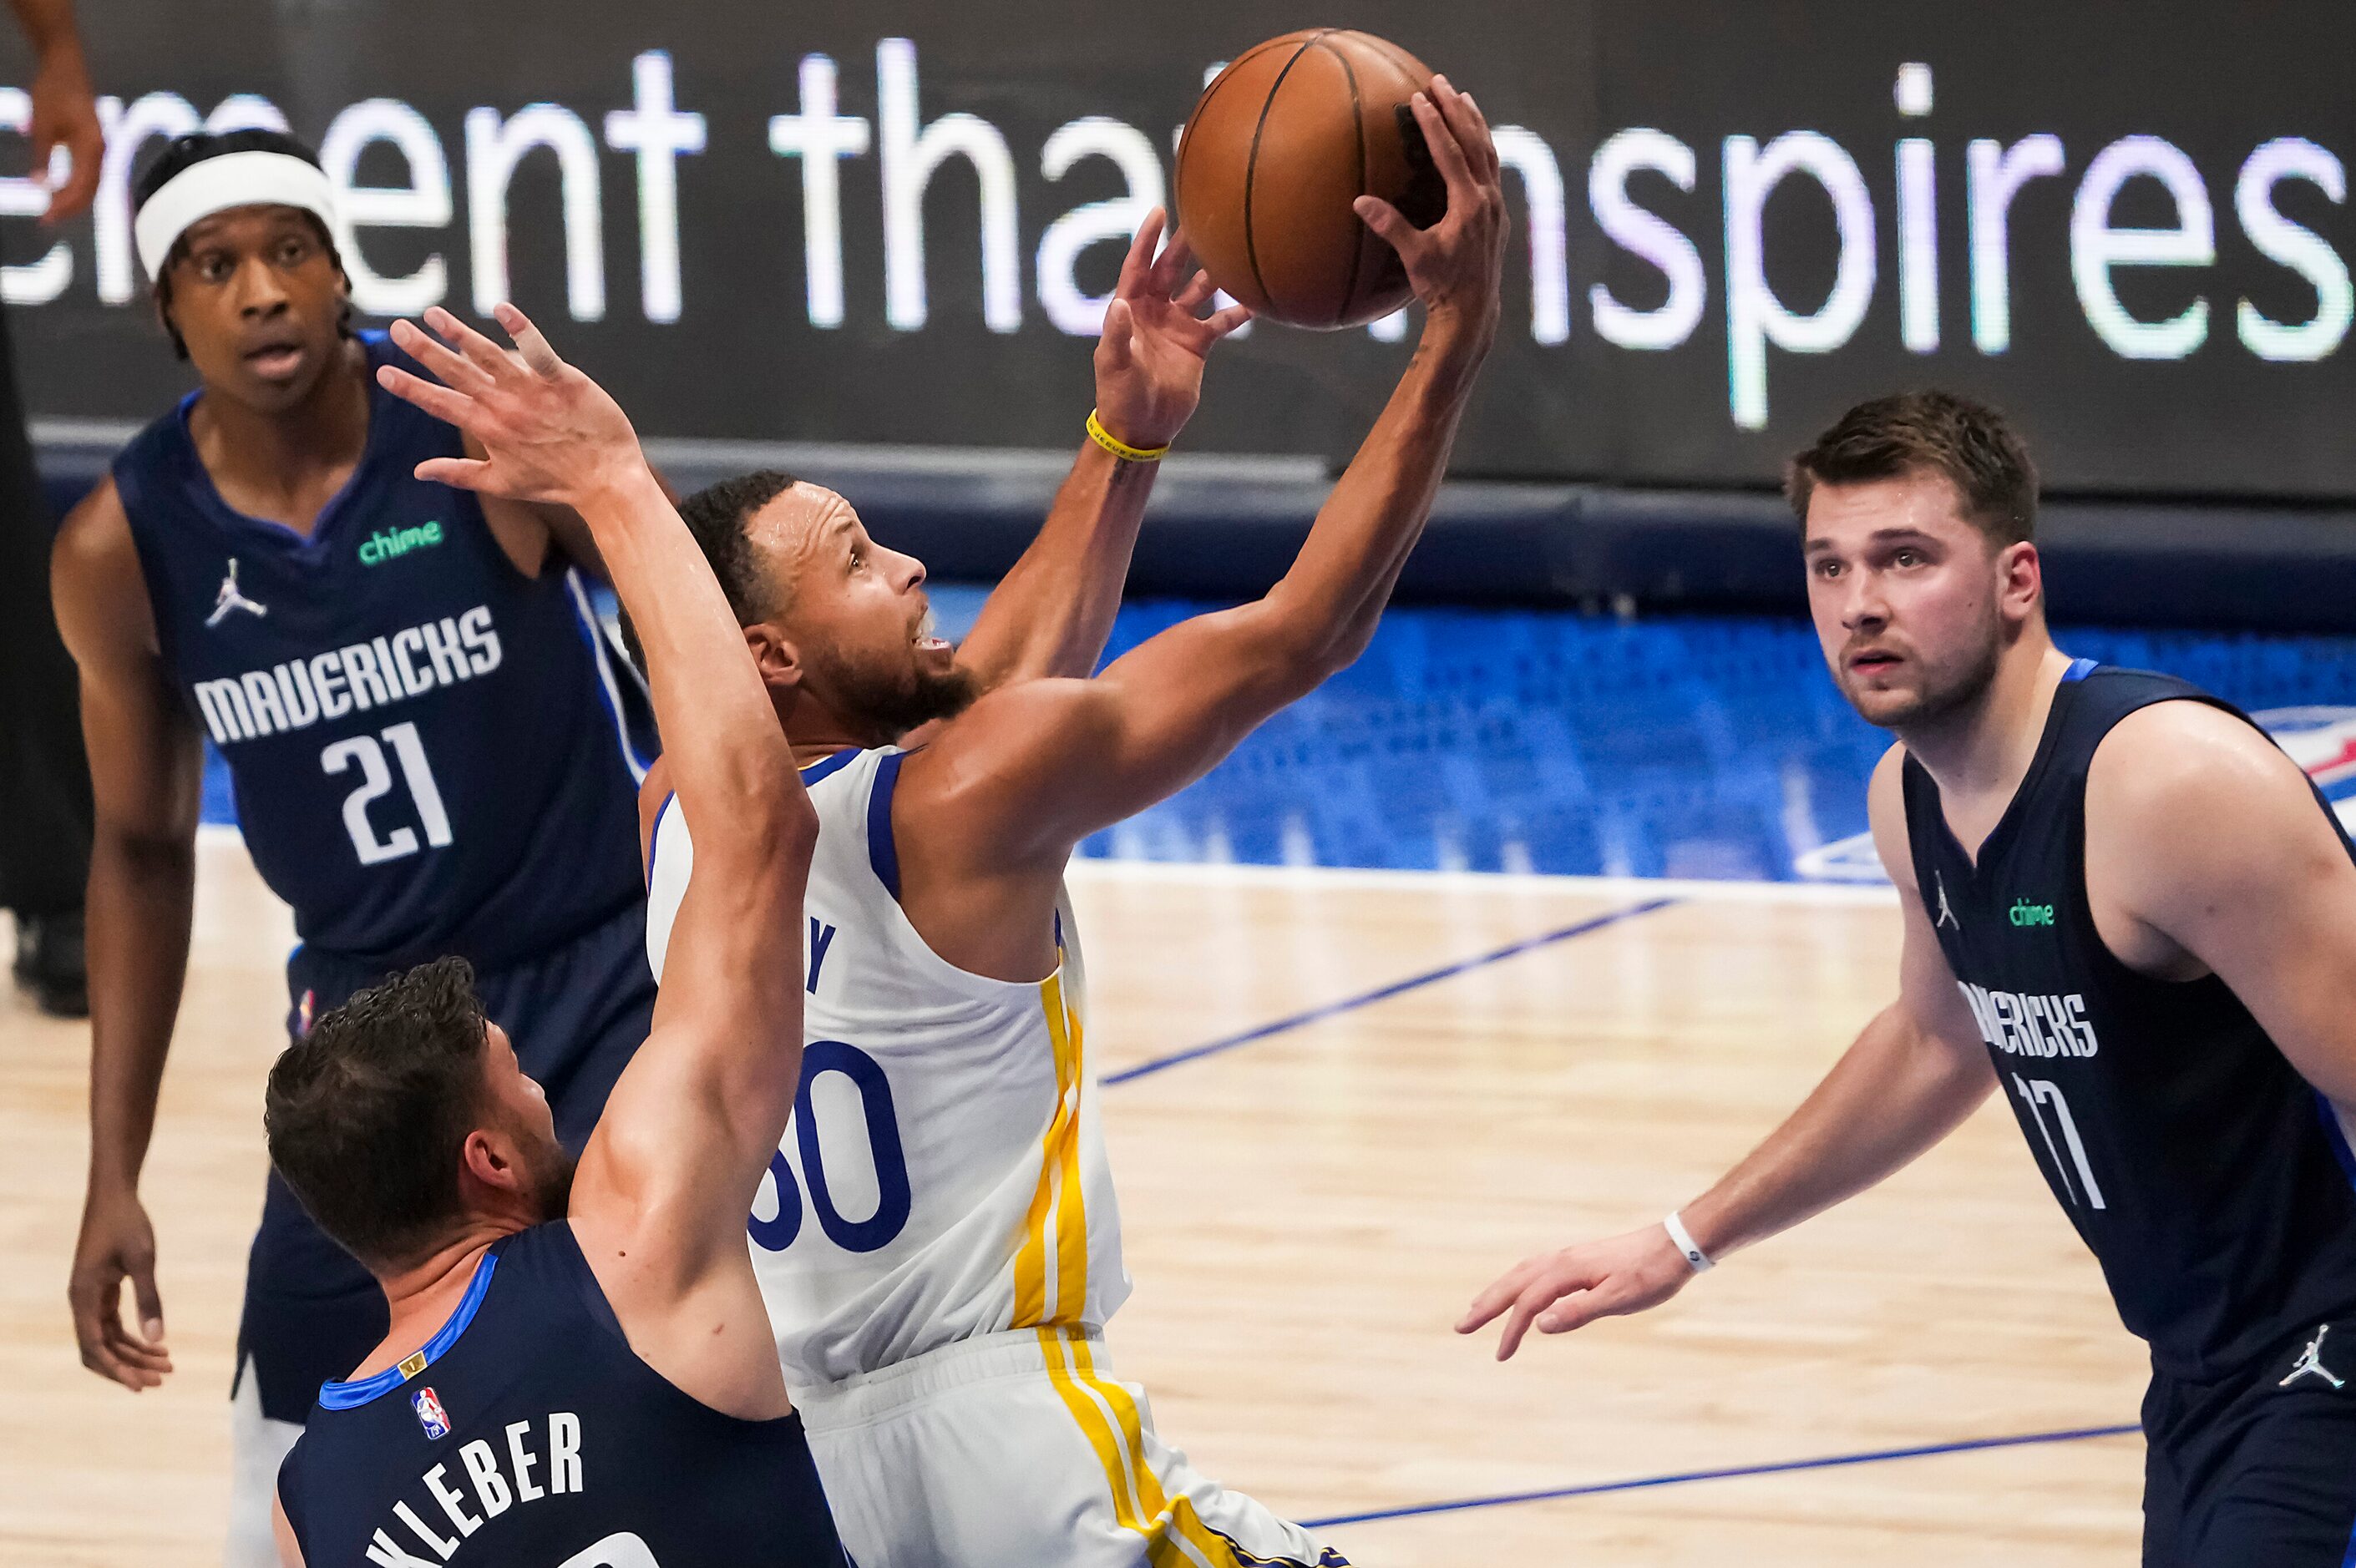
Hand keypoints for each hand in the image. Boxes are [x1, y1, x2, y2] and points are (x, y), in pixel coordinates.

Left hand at [28, 41, 99, 222]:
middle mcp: (101, 151)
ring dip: (74, 197)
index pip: (80, 187)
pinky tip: (62, 188)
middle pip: (90, 190)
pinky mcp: (94, 142)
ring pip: (91, 183)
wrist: (65, 66)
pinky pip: (90, 172)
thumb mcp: (42, 126)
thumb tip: (40, 184)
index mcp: (91, 148)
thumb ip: (42, 157)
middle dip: (69, 206)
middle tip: (47, 218)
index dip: (63, 205)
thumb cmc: (53, 92)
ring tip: (54, 207)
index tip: (45, 216)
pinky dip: (77, 185)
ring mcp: (100, 147)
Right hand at [69, 1185, 172, 1389]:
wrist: (114, 1195)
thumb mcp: (142, 1260)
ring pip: (109, 1339)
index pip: (95, 1347)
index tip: (141, 1385)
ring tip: (167, 1366)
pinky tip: (158, 1346)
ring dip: (134, 1354)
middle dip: (128, 1367)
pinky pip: (113, 1324)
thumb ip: (149, 1299)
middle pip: (100, 1349)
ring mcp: (91, 1298)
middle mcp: (82, 1302)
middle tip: (162, 1379)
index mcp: (84, 1297)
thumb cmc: (127, 1223)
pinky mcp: (102, 1291)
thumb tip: (158, 1338)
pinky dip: (134, 1337)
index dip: (117, 1370)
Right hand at [379, 304, 643, 508]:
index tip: (382, 372)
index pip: (440, 403)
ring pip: (489, 357)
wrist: (606, 481)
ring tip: (434, 314)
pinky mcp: (563, 381)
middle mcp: (504, 407)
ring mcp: (532, 392)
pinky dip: (522, 331)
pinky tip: (501, 309)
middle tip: (398, 328)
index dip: (410, 388)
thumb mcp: (501, 483)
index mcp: (487, 428)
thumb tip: (418, 471)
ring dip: (460, 334)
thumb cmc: (555, 482)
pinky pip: (539, 352)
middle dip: (425, 350)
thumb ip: (458, 473)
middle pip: (457, 373)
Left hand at [1091, 209, 1250, 450]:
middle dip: (1184, 244)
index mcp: (1130, 310)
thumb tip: (1119, 303)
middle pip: (1170, 269)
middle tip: (1202, 219)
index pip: (1138, 267)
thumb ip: (1117, 335)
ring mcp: (1177, 325)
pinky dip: (1236, 311)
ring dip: (1213, 272)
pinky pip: (1220, 321)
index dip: (1147, 241)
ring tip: (1232, 250)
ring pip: (1198, 290)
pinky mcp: (1197, 343)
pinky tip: (1255, 299)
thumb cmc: (1120, 396)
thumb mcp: (1114, 365)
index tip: (1159, 213)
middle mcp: (1154, 311)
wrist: (1142, 426)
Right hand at [1354, 74, 1505, 347]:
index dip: (1435, 123)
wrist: (1474, 312)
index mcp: (1469, 205)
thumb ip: (1390, 226)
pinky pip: (1491, 168)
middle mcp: (1488, 199)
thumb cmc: (1441, 287)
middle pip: (1475, 142)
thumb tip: (1359, 202)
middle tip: (1441, 82)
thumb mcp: (1414, 257)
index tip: (1420, 97)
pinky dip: (1481, 146)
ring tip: (1462, 97)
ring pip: (1488, 152)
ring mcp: (1496, 205)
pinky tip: (1473, 139)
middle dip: (1457, 109)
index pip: (1451, 153)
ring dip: (1474, 122)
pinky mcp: (1497, 213)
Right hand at [1457, 1222, 1696, 1360]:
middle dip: (1486, 1305)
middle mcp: (1562, 1259)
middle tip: (1460, 1326)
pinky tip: (1521, 1290)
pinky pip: (1536, 1269)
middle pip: (1514, 1282)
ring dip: (1498, 1291)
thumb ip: (1578, 1311)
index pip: (1529, 1304)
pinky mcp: (1579, 1259)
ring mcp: (1569, 1257)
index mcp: (1567, 1271)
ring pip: (1522, 1273)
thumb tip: (1538, 1325)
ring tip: (1479, 1308)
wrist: (1675, 1245)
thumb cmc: (1651, 1275)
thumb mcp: (1619, 1298)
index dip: (1512, 1330)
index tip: (1500, 1355)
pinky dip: (1518, 1281)